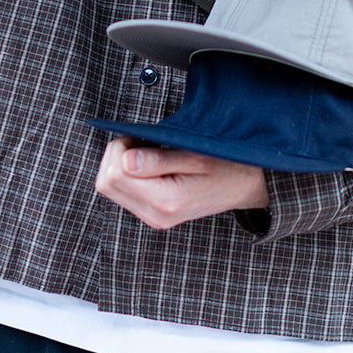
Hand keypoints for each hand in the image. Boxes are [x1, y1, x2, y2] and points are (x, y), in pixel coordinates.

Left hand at [95, 136, 268, 230]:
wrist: (247, 185)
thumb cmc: (227, 165)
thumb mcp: (197, 156)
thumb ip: (159, 160)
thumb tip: (126, 160)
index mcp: (166, 201)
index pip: (115, 174)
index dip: (122, 147)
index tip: (143, 136)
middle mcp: (155, 215)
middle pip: (105, 182)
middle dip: (116, 153)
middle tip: (142, 140)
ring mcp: (152, 217)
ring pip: (109, 187)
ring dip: (120, 162)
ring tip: (148, 150)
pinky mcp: (151, 213)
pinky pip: (121, 191)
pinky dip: (126, 172)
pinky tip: (148, 162)